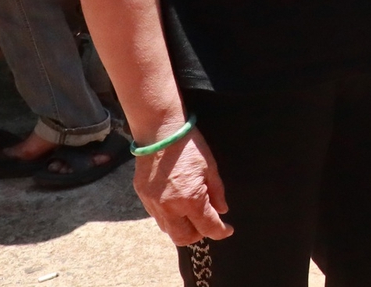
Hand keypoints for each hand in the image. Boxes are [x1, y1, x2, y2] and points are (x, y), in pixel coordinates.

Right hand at [133, 128, 231, 245]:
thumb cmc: (189, 146)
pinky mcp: (143, 197)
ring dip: (182, 227)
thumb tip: (222, 210)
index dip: (221, 231)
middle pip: (185, 238)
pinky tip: (176, 204)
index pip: (208, 227)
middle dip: (199, 234)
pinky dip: (169, 217)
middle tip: (207, 222)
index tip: (228, 229)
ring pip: (168, 230)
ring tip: (191, 213)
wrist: (159, 131)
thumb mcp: (210, 167)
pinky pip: (157, 217)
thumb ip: (217, 192)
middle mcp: (170, 207)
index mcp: (191, 199)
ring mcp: (153, 204)